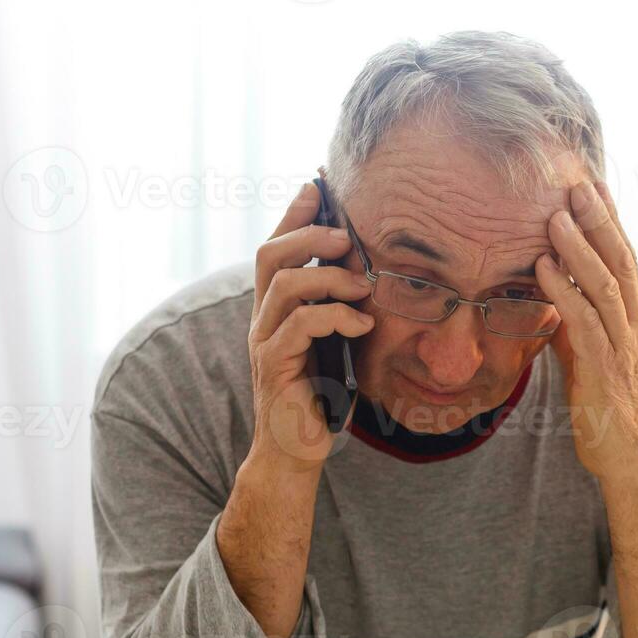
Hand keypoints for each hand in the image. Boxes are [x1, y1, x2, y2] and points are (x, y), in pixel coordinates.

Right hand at [248, 182, 376, 471]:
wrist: (296, 451)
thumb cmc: (321, 397)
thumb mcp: (337, 344)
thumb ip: (343, 309)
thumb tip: (374, 273)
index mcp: (276, 308)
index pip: (277, 248)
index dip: (294, 214)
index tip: (318, 186)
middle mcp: (264, 318)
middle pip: (270, 254)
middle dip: (309, 234)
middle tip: (346, 235)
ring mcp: (265, 341)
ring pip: (285, 284)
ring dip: (330, 276)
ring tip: (365, 287)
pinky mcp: (275, 366)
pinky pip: (300, 326)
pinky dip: (336, 317)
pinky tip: (363, 326)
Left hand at [535, 181, 637, 482]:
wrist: (633, 460)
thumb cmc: (609, 410)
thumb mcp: (591, 356)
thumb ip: (576, 323)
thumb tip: (550, 293)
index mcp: (637, 320)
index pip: (626, 259)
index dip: (611, 221)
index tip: (595, 186)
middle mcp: (636, 326)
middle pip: (621, 261)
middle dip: (600, 220)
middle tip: (579, 183)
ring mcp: (624, 346)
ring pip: (605, 285)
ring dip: (579, 248)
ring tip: (556, 217)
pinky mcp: (606, 369)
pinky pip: (585, 322)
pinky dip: (563, 291)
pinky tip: (543, 269)